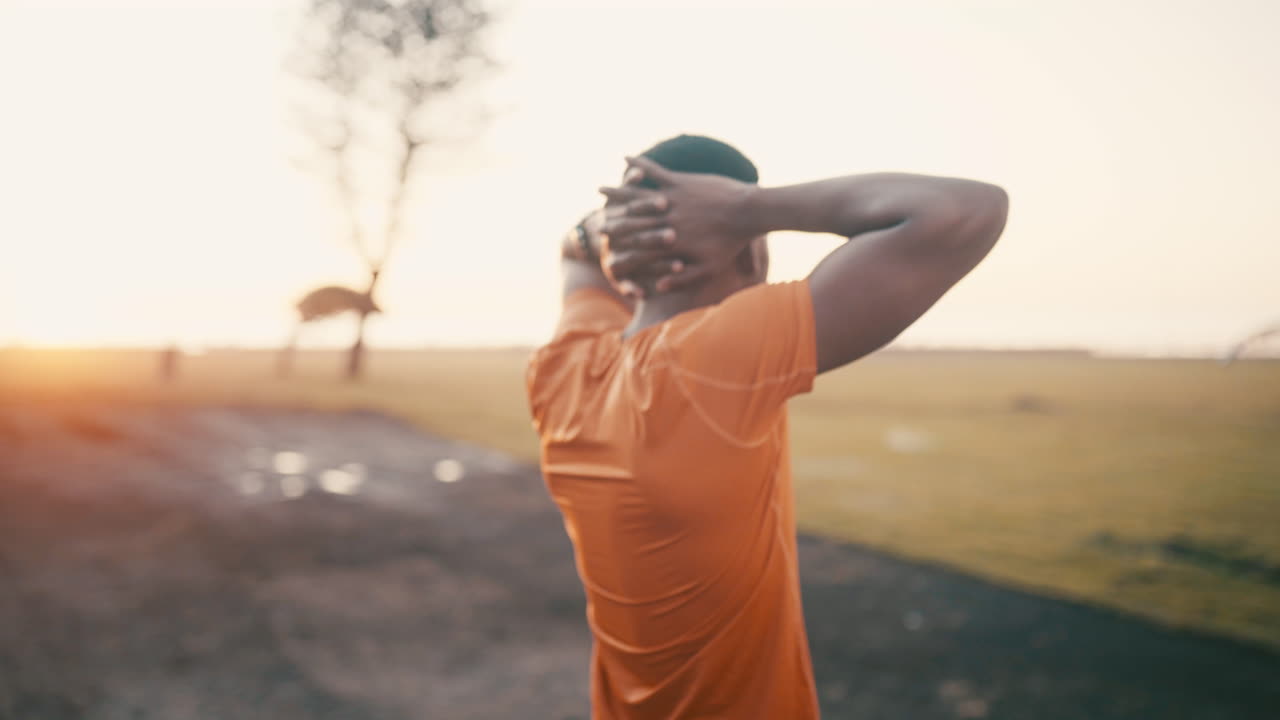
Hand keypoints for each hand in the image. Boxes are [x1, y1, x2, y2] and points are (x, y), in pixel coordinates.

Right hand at [600, 156, 758, 290]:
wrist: (749, 212)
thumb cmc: (732, 242)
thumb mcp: (709, 268)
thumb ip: (683, 279)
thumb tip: (658, 287)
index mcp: (670, 242)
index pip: (638, 246)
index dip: (620, 247)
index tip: (607, 250)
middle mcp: (665, 219)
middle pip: (631, 221)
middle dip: (612, 222)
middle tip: (597, 223)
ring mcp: (671, 198)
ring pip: (636, 195)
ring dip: (616, 192)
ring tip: (600, 190)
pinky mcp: (680, 181)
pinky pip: (654, 171)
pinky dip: (638, 165)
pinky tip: (625, 159)